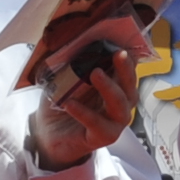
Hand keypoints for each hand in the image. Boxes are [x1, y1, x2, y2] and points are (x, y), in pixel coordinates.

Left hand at [29, 37, 137, 171]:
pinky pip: (97, 124)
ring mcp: (114, 123)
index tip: (123, 43)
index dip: (129, 59)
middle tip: (118, 54)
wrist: (50, 134)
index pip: (128, 72)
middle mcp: (120, 105)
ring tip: (95, 73)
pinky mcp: (102, 137)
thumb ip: (74, 64)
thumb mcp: (67, 79)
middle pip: (130, 87)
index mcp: (116, 88)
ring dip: (109, 88)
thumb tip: (72, 42)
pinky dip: (84, 113)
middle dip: (126, 70)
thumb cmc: (64, 103)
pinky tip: (70, 103)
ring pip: (120, 106)